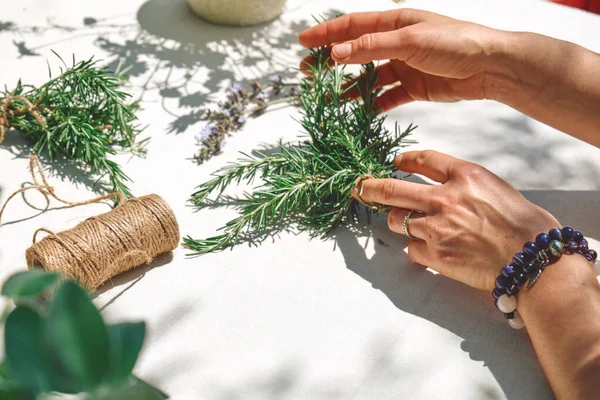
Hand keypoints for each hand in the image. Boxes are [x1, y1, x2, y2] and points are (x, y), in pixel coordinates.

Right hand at [299, 9, 599, 145]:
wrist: (490, 67)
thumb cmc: (455, 43)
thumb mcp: (409, 41)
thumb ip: (371, 47)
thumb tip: (336, 53)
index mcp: (394, 22)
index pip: (352, 26)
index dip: (326, 33)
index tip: (303, 43)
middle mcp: (396, 43)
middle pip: (356, 52)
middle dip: (331, 61)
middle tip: (308, 72)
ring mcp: (404, 66)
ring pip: (369, 77)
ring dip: (350, 87)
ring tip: (330, 98)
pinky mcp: (414, 87)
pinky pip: (387, 96)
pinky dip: (373, 104)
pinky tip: (360, 111)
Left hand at [353, 150, 558, 291]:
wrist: (532, 259)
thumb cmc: (524, 224)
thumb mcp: (496, 187)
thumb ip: (464, 183)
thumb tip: (442, 187)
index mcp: (464, 176)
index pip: (424, 159)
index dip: (404, 159)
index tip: (395, 162)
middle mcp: (443, 199)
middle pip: (391, 190)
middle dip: (369, 188)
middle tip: (358, 187)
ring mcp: (435, 228)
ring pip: (396, 221)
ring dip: (397, 221)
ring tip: (409, 224)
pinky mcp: (434, 255)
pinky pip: (411, 249)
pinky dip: (416, 248)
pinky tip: (431, 248)